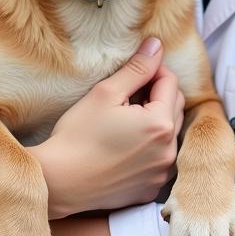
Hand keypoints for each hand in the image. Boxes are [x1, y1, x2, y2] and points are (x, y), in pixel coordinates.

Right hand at [37, 38, 185, 216]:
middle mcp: (169, 151)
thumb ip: (137, 68)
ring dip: (155, 121)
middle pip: (175, 107)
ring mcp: (161, 173)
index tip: (132, 73)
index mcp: (160, 124)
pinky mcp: (150, 189)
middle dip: (156, 95)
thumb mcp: (106, 93)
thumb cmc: (77, 135)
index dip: (152, 71)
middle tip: (127, 94)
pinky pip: (159, 159)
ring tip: (125, 119)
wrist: (59, 182)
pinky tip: (124, 145)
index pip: (170, 82)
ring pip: (169, 134)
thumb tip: (157, 45)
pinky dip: (149, 148)